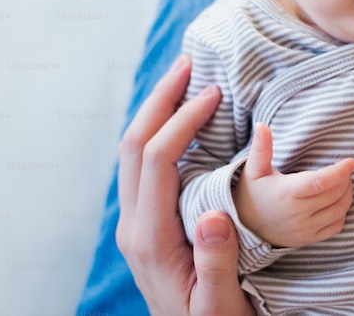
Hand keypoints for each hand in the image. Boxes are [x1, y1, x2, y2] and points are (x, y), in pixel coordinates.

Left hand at [115, 55, 254, 315]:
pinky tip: (182, 118)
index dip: (183, 121)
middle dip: (160, 99)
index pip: (158, 161)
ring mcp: (136, 223)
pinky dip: (161, 131)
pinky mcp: (146, 223)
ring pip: (133, 152)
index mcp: (151, 238)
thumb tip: (213, 215)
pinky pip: (144, 165)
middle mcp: (135, 225)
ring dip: (156, 110)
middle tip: (189, 62)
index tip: (214, 94)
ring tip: (184, 77)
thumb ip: (216, 263)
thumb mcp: (220, 305)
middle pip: (134, 145)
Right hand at [233, 122, 353, 247]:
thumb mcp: (253, 169)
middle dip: (346, 180)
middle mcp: (297, 214)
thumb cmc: (252, 192)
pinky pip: (335, 227)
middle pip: (334, 195)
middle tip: (345, 169)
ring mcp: (303, 229)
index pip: (320, 182)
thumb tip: (261, 125)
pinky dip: (342, 213)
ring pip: (338, 211)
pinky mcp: (307, 239)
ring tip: (344, 182)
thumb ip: (261, 148)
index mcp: (286, 193)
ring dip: (347, 195)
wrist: (244, 226)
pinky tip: (338, 201)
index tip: (352, 161)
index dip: (340, 171)